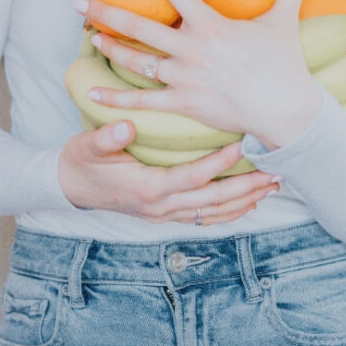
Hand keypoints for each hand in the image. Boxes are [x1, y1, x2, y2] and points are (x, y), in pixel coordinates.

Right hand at [57, 119, 279, 224]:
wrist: (70, 186)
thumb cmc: (83, 160)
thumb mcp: (88, 145)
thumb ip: (107, 138)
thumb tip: (124, 127)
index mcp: (147, 188)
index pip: (192, 178)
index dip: (219, 164)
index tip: (242, 145)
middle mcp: (160, 207)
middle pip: (213, 202)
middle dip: (247, 188)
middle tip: (275, 173)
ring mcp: (164, 215)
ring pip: (213, 213)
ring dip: (245, 201)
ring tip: (271, 186)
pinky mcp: (166, 215)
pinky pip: (205, 218)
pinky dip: (229, 212)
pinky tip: (247, 201)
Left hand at [76, 0, 324, 149]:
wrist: (286, 110)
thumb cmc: (284, 63)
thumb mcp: (284, 18)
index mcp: (210, 24)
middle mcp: (191, 49)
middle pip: (139, 26)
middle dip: (105, 11)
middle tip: (80, 1)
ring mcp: (184, 78)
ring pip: (137, 61)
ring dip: (110, 48)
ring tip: (91, 36)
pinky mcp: (183, 103)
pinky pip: (143, 100)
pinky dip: (115, 97)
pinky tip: (92, 91)